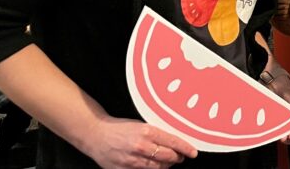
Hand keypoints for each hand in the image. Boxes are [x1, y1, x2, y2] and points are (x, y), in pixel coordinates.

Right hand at [81, 116, 196, 168]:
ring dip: (166, 165)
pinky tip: (154, 166)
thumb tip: (173, 141)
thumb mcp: (140, 124)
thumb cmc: (119, 128)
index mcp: (147, 131)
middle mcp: (141, 146)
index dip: (186, 148)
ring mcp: (132, 160)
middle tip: (180, 157)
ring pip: (158, 168)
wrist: (96, 135)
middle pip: (168, 157)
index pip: (173, 142)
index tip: (193, 152)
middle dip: (177, 158)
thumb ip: (156, 133)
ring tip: (168, 161)